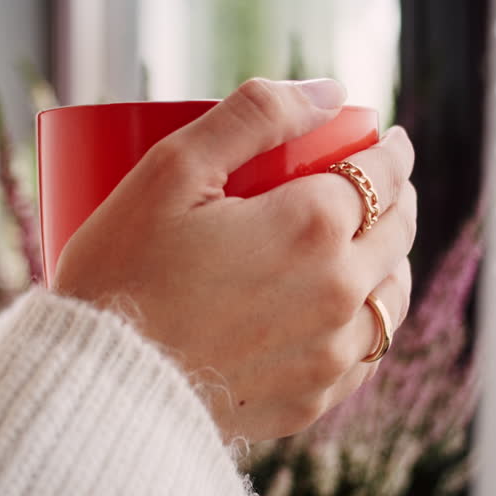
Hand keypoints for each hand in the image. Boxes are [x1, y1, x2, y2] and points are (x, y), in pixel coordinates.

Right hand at [52, 79, 416, 441]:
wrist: (98, 388)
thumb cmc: (121, 272)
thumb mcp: (172, 170)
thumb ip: (253, 116)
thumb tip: (328, 93)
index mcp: (313, 226)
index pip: (382, 175)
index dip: (392, 151)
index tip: (389, 141)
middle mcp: (338, 291)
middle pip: (396, 234)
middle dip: (398, 200)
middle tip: (383, 187)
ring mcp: (330, 354)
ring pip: (390, 299)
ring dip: (391, 264)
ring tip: (374, 248)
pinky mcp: (311, 401)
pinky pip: (365, 356)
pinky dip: (367, 324)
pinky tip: (353, 315)